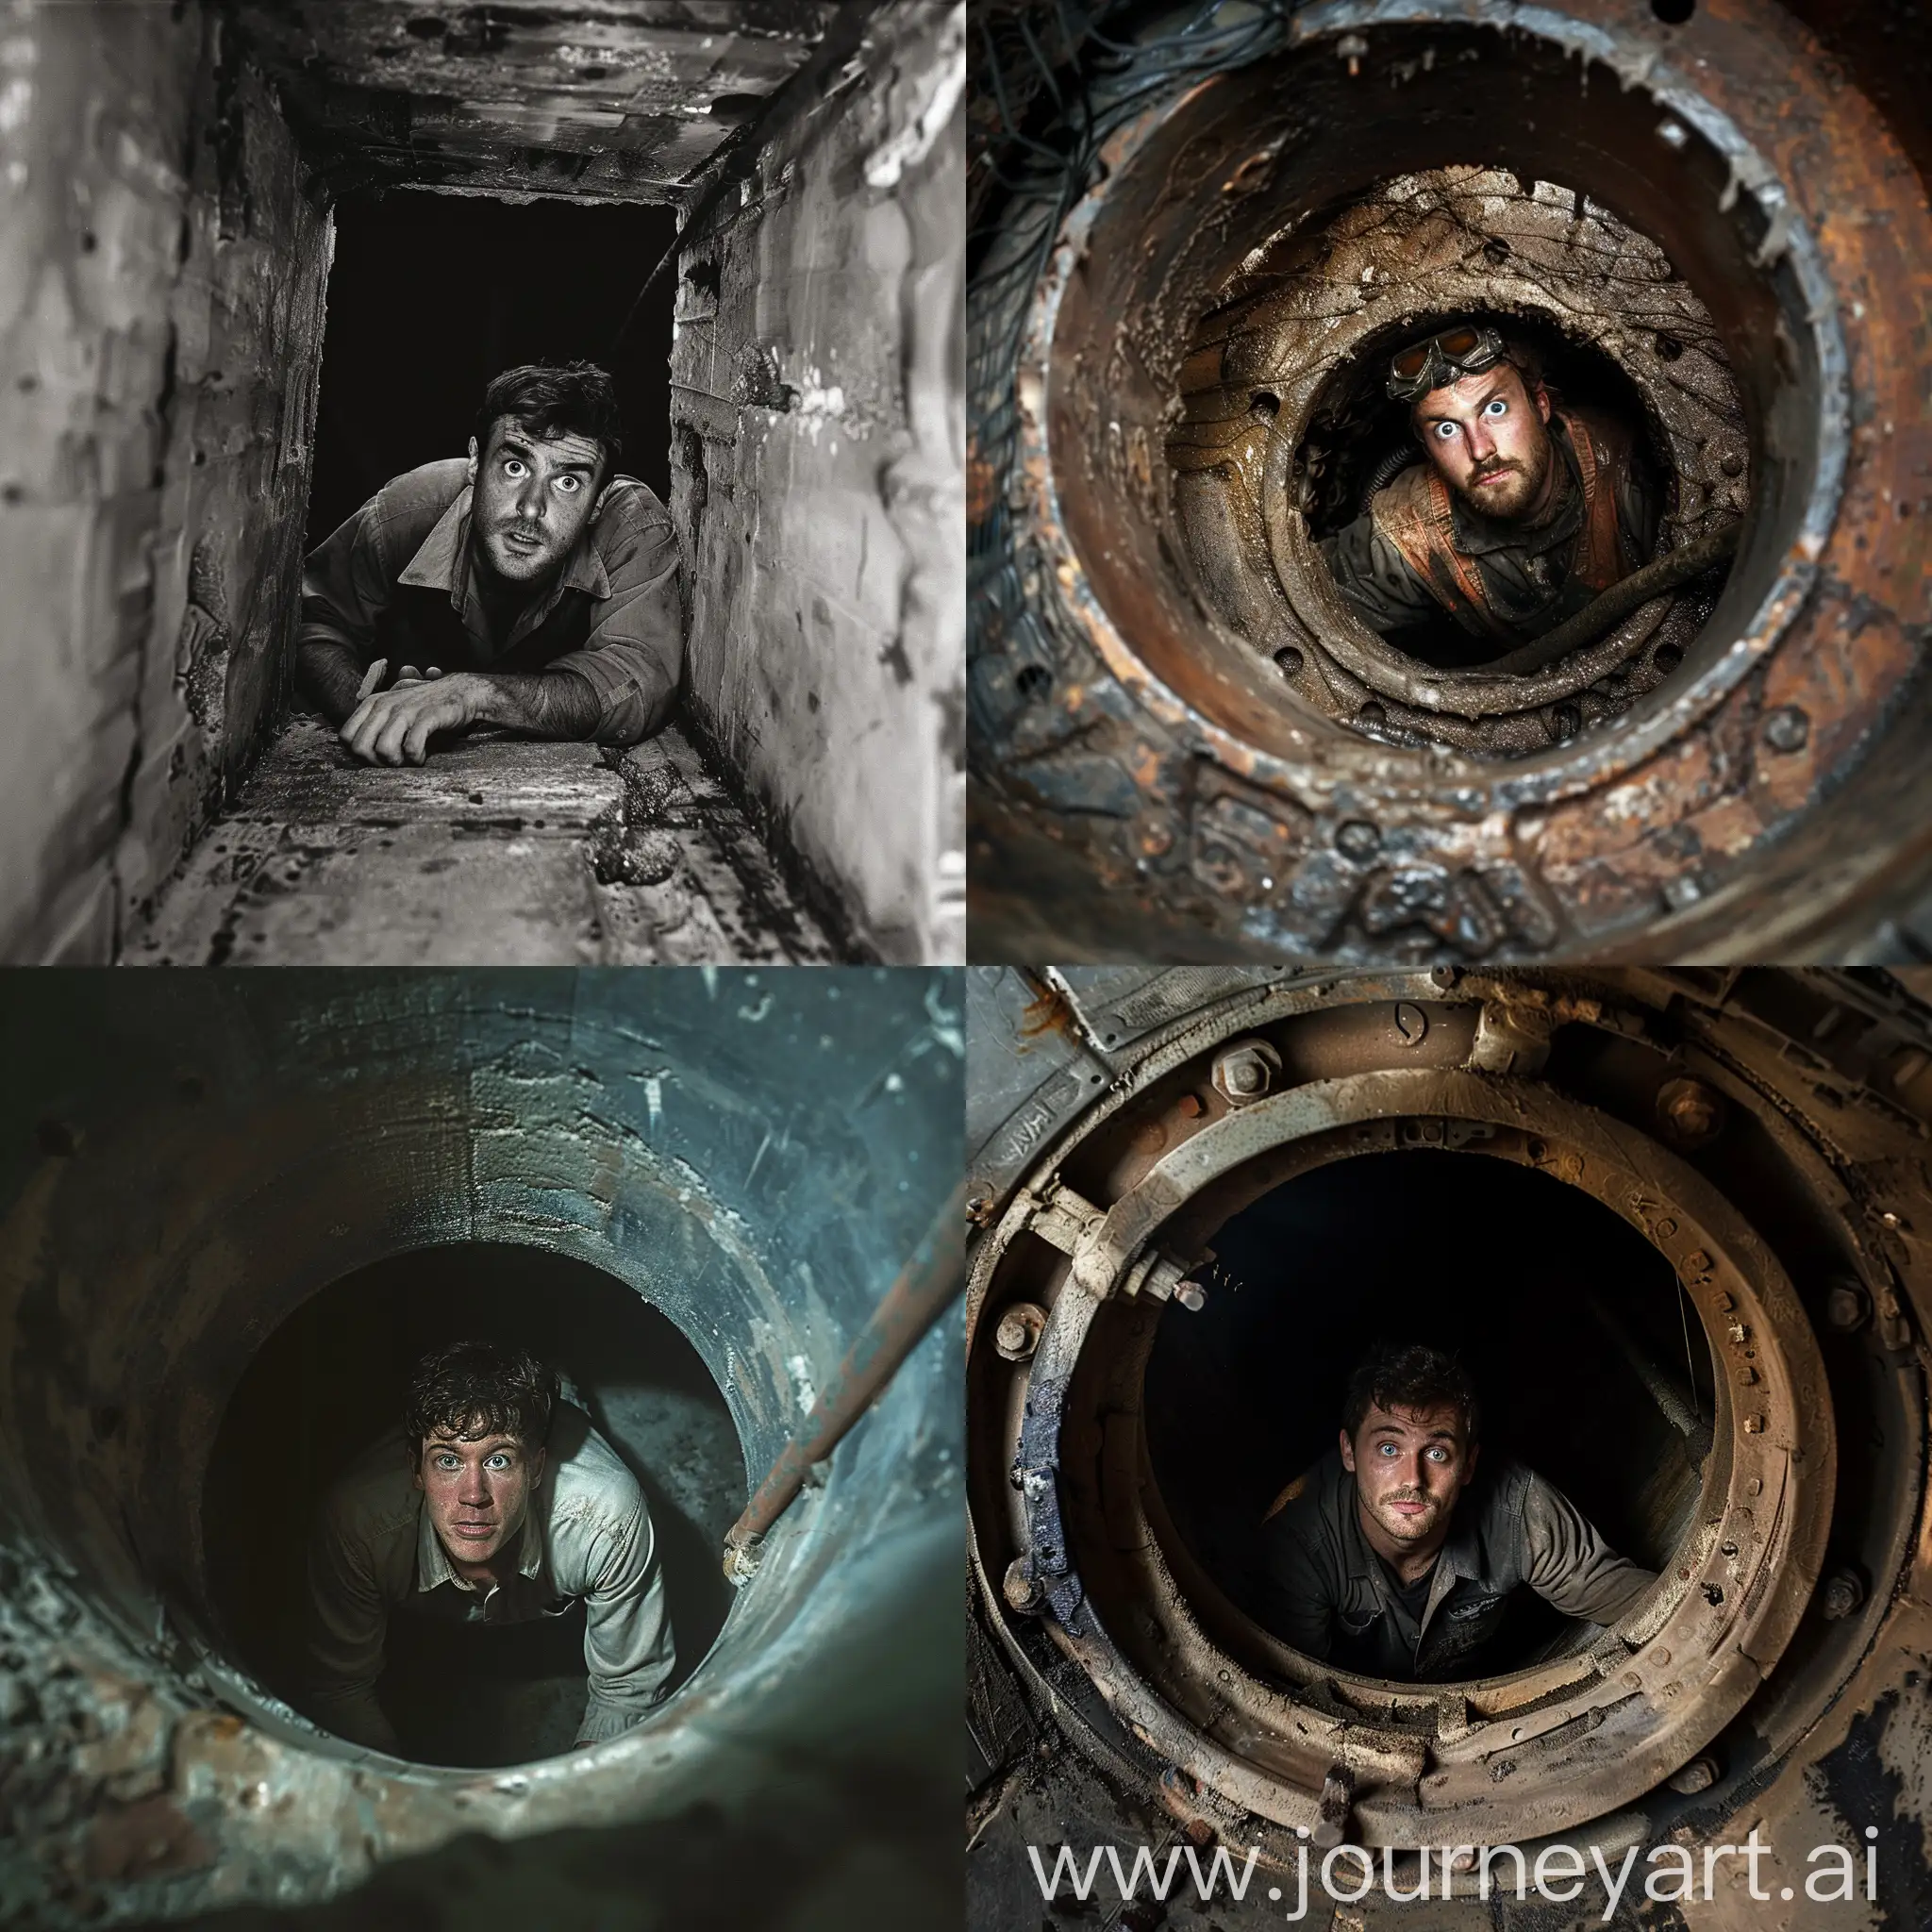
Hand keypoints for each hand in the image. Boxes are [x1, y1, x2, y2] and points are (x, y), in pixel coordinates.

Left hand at [341, 669, 479, 765]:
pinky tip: (422, 757)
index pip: (346, 737)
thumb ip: (374, 722)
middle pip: (361, 748)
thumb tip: (355, 747)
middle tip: (394, 763)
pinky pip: (411, 747)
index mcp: (372, 703)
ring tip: (408, 761)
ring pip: (383, 749)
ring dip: (397, 763)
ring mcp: (406, 710)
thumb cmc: (426, 706)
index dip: (359, 755)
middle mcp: (385, 705)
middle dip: (376, 763)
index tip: (377, 758)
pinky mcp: (427, 716)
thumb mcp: (394, 709)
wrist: (461, 691)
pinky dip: (416, 759)